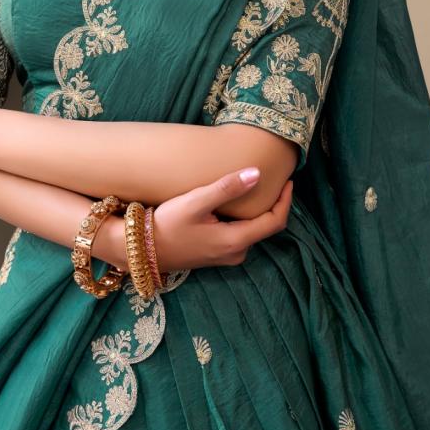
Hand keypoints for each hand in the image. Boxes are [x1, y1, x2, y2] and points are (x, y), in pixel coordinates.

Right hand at [152, 168, 293, 273]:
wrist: (141, 250)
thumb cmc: (167, 224)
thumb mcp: (196, 202)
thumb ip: (227, 188)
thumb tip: (257, 173)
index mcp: (236, 241)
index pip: (274, 222)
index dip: (285, 201)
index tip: (288, 180)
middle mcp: (235, 252)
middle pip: (264, 226)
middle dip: (271, 203)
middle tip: (273, 178)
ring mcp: (225, 256)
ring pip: (251, 230)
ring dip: (255, 210)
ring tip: (254, 186)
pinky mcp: (215, 254)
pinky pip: (239, 234)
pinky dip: (243, 217)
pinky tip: (233, 202)